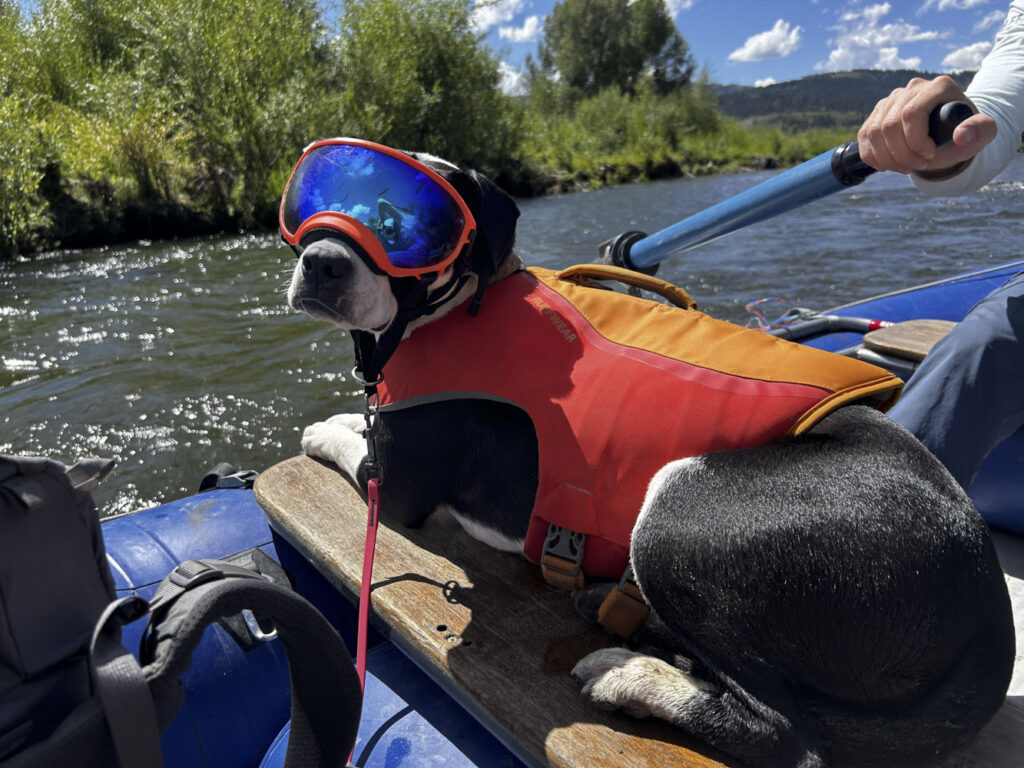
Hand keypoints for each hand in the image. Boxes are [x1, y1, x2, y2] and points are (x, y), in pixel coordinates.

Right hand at [858, 76, 996, 175]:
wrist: (949, 136)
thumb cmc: (966, 133)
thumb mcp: (982, 133)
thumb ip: (980, 130)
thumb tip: (962, 134)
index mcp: (938, 87)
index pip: (911, 113)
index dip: (915, 141)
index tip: (929, 155)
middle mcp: (912, 88)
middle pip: (890, 125)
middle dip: (901, 154)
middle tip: (918, 166)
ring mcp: (891, 100)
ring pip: (874, 132)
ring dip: (887, 158)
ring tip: (906, 167)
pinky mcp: (877, 114)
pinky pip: (864, 137)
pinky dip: (873, 157)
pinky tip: (889, 164)